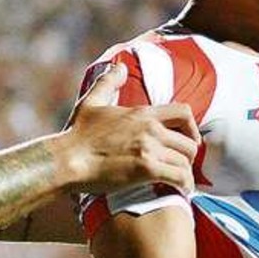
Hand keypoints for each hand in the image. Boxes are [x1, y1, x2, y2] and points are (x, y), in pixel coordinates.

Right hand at [51, 63, 200, 194]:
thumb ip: (108, 82)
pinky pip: (179, 177)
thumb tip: (120, 66)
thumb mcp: (91, 102)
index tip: (188, 139)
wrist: (66, 160)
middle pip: (189, 142)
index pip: (184, 112)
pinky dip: (184, 186)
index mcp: (142, 113)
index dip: (192, 128)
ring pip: (185, 161)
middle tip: (182, 166)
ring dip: (186, 173)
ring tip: (181, 182)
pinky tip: (180, 191)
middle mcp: (150, 128)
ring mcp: (149, 148)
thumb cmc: (77, 134)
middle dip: (189, 156)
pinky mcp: (145, 169)